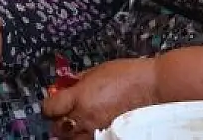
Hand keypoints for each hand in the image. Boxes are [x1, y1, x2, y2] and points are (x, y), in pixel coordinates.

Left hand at [42, 58, 159, 138]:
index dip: (48, 105)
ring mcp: (96, 130)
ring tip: (76, 123)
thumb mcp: (97, 70)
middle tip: (63, 114)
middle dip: (58, 121)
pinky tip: (90, 128)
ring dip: (70, 131)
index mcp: (80, 97)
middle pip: (57, 128)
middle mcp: (85, 116)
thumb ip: (78, 80)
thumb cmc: (129, 74)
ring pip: (71, 139)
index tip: (52, 102)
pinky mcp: (108, 136)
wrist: (153, 88)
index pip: (50, 108)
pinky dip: (85, 136)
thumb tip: (66, 85)